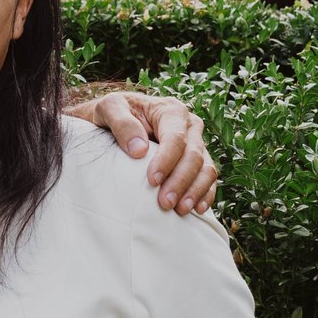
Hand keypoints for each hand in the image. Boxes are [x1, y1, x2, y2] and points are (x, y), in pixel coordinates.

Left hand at [85, 90, 217, 213]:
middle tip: (165, 202)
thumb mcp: (109, 108)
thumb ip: (122, 124)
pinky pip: (208, 178)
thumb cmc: (113, 113)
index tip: (152, 180)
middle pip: (194, 155)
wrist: (115, 121)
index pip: (175, 138)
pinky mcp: (198, 160)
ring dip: (195, 191)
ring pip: (206, 168)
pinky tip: (196, 209)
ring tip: (179, 210)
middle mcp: (189, 125)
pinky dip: (205, 194)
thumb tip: (139, 150)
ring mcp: (196, 143)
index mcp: (171, 111)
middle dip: (180, 181)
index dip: (166, 160)